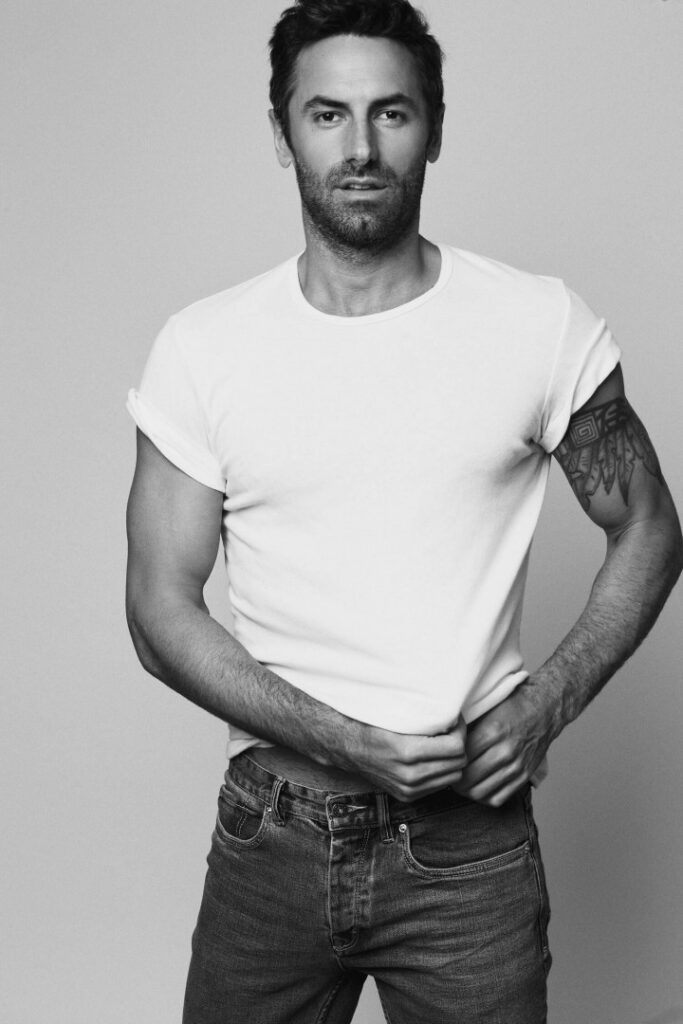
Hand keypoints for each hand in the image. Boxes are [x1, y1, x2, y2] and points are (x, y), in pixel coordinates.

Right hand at [351, 716, 467, 801]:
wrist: (347, 747)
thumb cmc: (372, 724)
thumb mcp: (397, 716)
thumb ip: (425, 717)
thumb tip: (453, 714)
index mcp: (407, 752)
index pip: (456, 747)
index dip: (460, 730)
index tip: (455, 719)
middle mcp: (409, 775)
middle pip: (459, 763)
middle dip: (460, 744)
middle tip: (452, 730)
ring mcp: (409, 789)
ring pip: (454, 776)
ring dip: (454, 760)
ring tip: (444, 743)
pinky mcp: (408, 796)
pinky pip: (440, 785)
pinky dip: (443, 771)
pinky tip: (434, 757)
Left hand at [455, 682, 557, 806]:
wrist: (544, 708)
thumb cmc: (511, 705)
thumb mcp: (486, 707)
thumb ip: (466, 726)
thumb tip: (444, 739)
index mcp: (492, 732)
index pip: (460, 758)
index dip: (449, 761)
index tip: (445, 759)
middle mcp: (504, 752)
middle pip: (468, 779)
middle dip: (454, 779)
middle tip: (449, 774)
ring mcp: (516, 766)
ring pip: (481, 793)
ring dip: (467, 791)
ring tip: (461, 782)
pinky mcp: (524, 776)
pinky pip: (498, 799)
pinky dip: (484, 797)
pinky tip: (478, 787)